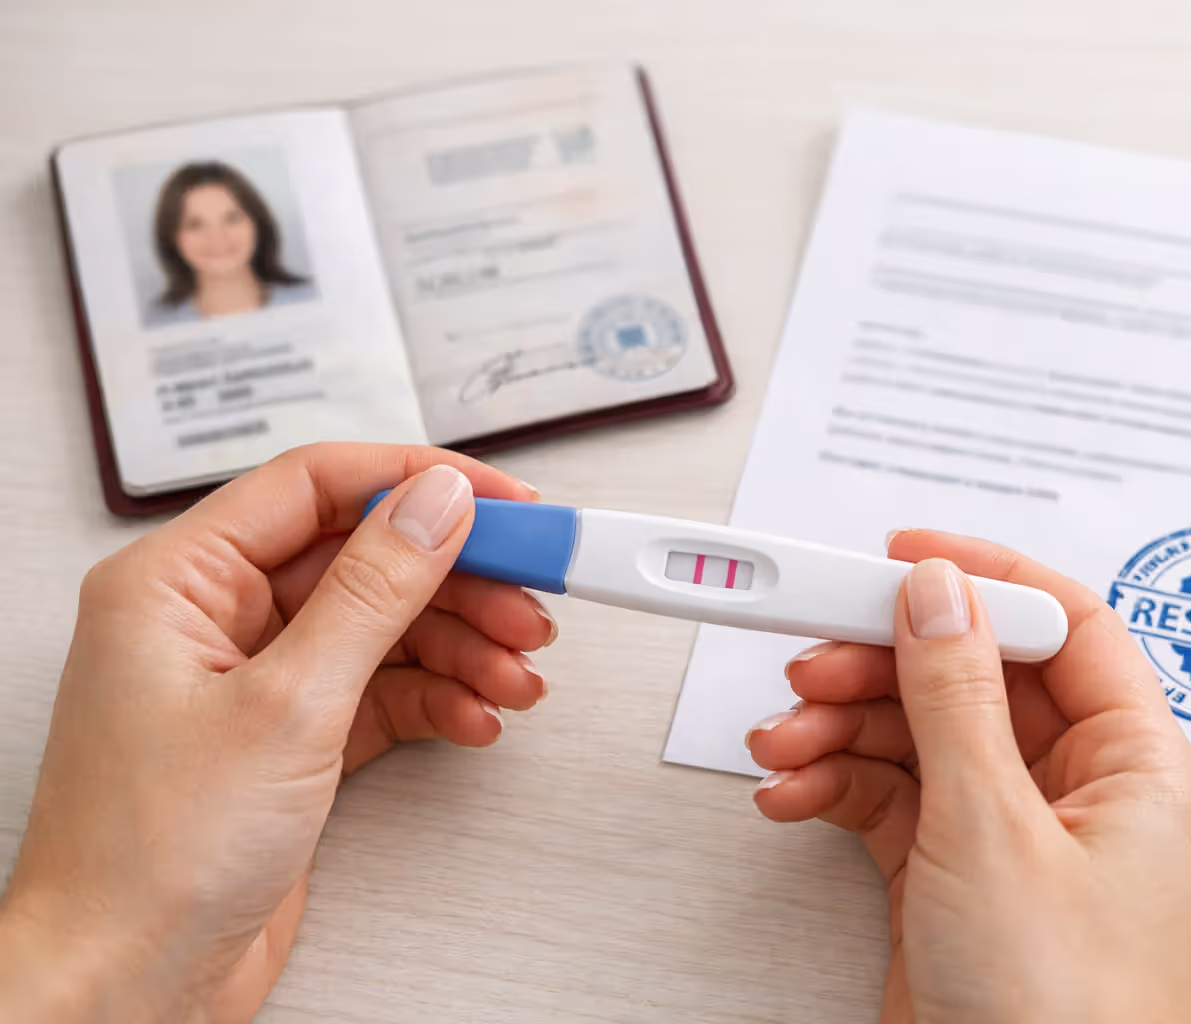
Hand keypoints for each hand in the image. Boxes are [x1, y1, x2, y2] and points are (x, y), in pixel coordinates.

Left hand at [0, 444, 555, 1022]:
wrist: (128, 989)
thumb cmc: (149, 860)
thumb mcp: (285, 705)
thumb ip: (373, 591)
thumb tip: (434, 504)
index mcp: (177, 581)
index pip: (316, 486)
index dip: (418, 483)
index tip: (503, 502)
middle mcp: (213, 620)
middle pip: (363, 560)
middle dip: (457, 583)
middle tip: (533, 599)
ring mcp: (255, 681)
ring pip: (383, 627)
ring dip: (461, 647)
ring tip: (517, 674)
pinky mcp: (290, 738)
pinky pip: (382, 689)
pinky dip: (437, 699)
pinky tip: (476, 715)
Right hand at [747, 531, 1190, 1023]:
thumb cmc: (1057, 1016)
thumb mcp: (994, 829)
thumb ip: (959, 696)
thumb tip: (939, 593)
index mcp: (1135, 768)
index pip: (1065, 627)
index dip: (984, 578)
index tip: (902, 554)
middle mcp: (1078, 793)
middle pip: (973, 678)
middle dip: (882, 664)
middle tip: (809, 653)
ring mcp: (1011, 835)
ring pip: (920, 736)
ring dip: (841, 727)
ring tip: (782, 741)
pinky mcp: (953, 875)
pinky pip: (890, 797)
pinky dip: (835, 787)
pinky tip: (792, 792)